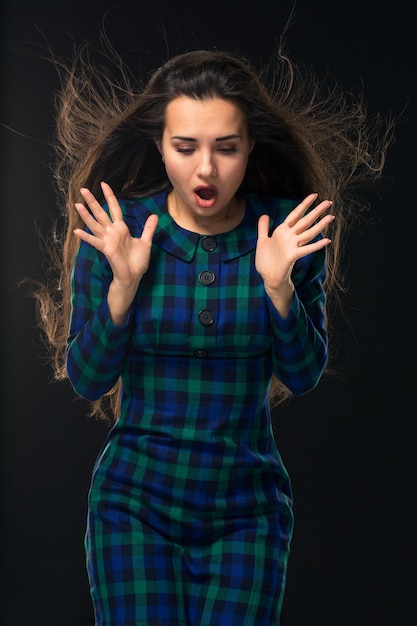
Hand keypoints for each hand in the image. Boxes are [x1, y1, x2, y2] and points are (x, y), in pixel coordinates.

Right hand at [74, 181, 158, 287]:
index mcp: (121, 229)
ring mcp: (108, 240)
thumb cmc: (137, 261)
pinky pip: (95, 241)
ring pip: (95, 224)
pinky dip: (86, 237)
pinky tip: (77, 231)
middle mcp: (112, 232)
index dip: (110, 196)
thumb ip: (148, 228)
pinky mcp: (106, 249)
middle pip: (101, 213)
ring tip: (77, 205)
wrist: (133, 276)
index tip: (104, 184)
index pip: (114, 208)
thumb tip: (154, 215)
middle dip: (93, 201)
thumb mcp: (146, 242)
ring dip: (86, 215)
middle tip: (83, 189)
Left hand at [255, 193, 333, 313]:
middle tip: (329, 202)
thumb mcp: (262, 241)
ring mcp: (292, 246)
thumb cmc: (266, 261)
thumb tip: (265, 215)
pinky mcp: (293, 256)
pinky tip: (327, 241)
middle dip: (316, 211)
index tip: (314, 195)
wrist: (267, 277)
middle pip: (305, 221)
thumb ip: (263, 228)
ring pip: (309, 233)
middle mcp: (290, 237)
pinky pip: (306, 249)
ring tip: (331, 217)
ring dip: (320, 225)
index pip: (295, 214)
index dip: (304, 205)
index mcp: (282, 231)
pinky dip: (316, 245)